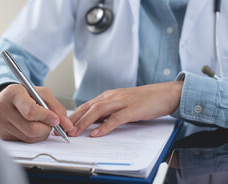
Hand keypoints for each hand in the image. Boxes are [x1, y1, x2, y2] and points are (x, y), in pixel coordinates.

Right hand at [0, 84, 72, 142]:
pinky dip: (33, 137)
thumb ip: (55, 107)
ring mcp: (0, 123)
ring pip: (29, 137)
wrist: (6, 99)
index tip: (56, 120)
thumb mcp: (41, 93)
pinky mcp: (2, 135)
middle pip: (31, 128)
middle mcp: (2, 108)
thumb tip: (66, 124)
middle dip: (46, 128)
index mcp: (12, 93)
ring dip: (41, 133)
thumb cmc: (25, 95)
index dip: (46, 117)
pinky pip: (24, 141)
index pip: (31, 111)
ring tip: (41, 123)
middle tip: (51, 123)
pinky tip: (31, 126)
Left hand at [68, 81, 182, 137]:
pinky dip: (105, 126)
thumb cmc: (144, 100)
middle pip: (88, 107)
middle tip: (63, 130)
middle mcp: (112, 97)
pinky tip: (96, 133)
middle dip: (74, 119)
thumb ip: (108, 112)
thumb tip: (93, 123)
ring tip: (75, 132)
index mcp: (108, 96)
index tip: (63, 125)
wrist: (165, 93)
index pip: (86, 105)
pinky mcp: (133, 109)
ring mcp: (122, 102)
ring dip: (84, 122)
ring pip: (98, 111)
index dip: (73, 115)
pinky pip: (116, 118)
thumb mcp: (121, 105)